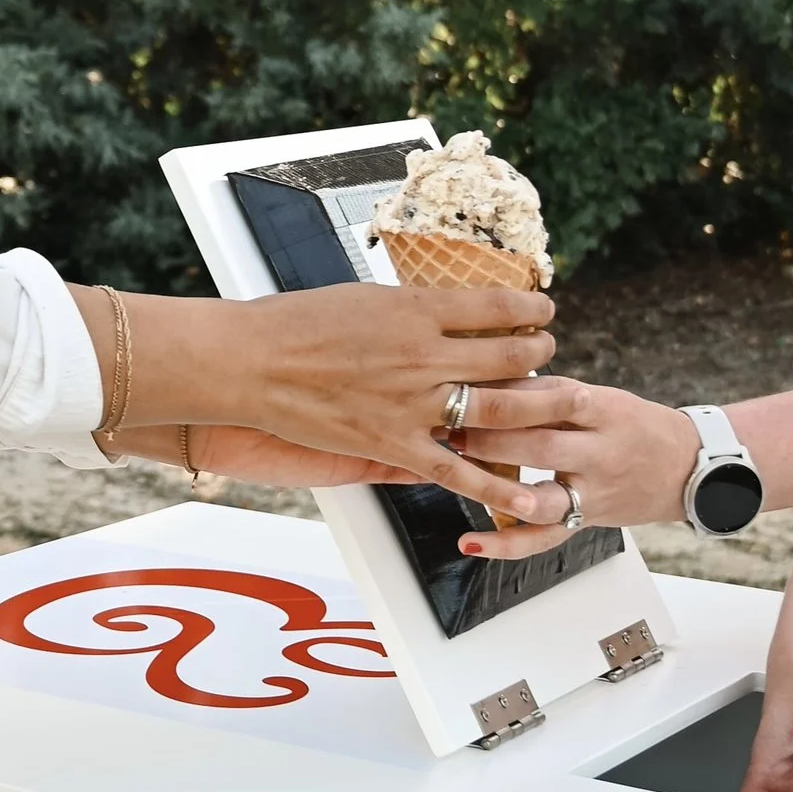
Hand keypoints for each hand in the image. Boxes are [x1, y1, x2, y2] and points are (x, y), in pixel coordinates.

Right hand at [88, 281, 565, 510]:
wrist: (247, 362)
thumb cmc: (292, 323)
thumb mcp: (362, 297)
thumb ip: (409, 309)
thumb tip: (444, 312)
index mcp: (415, 310)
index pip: (496, 306)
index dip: (528, 310)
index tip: (540, 311)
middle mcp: (423, 354)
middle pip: (507, 354)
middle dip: (537, 353)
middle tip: (545, 351)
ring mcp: (412, 403)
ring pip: (497, 407)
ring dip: (530, 402)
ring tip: (544, 400)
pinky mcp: (393, 445)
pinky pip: (458, 472)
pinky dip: (500, 487)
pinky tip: (533, 495)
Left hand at [448, 380, 701, 556]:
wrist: (687, 468)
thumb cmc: (632, 425)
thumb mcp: (600, 397)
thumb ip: (548, 393)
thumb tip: (484, 379)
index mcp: (604, 411)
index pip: (552, 400)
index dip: (506, 395)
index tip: (464, 387)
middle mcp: (601, 454)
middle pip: (542, 447)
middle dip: (490, 438)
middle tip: (447, 426)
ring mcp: (594, 493)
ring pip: (544, 498)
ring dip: (496, 489)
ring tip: (455, 475)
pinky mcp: (586, 521)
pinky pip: (546, 539)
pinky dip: (506, 545)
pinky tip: (469, 543)